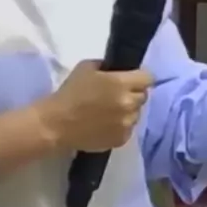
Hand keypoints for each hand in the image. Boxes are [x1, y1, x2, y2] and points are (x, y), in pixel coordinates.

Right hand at [39, 59, 153, 152]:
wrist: (58, 123)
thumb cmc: (70, 92)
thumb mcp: (85, 67)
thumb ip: (105, 66)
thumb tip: (116, 70)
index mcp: (121, 83)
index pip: (148, 77)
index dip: (140, 76)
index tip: (131, 77)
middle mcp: (128, 103)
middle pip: (143, 95)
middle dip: (133, 92)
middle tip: (117, 94)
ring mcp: (127, 124)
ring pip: (136, 113)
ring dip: (127, 110)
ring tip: (110, 111)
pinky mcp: (122, 140)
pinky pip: (128, 128)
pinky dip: (121, 125)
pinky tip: (106, 123)